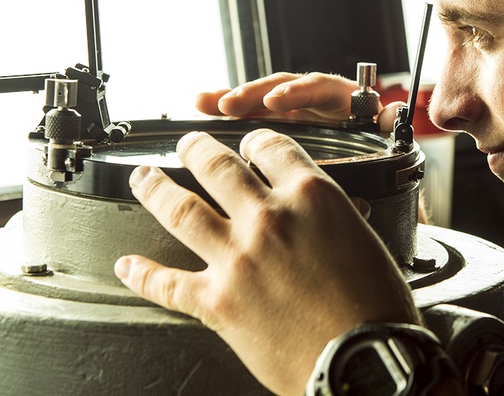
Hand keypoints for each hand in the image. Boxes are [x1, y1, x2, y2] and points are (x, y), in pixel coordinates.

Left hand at [115, 129, 420, 395]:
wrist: (364, 362)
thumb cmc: (376, 310)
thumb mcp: (365, 241)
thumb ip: (334, 220)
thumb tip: (321, 219)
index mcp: (312, 197)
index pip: (271, 148)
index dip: (253, 141)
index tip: (246, 144)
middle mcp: (268, 218)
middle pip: (216, 166)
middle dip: (195, 148)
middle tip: (186, 143)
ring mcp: (236, 258)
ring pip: (180, 209)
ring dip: (155, 189)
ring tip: (142, 179)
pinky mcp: (216, 302)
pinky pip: (167, 283)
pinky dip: (141, 274)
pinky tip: (128, 266)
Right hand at [196, 72, 401, 130]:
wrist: (365, 166)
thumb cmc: (372, 146)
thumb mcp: (381, 134)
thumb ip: (384, 123)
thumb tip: (394, 112)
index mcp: (341, 97)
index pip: (318, 87)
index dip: (296, 93)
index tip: (274, 103)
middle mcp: (313, 97)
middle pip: (281, 88)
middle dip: (254, 94)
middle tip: (230, 105)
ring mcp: (292, 109)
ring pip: (260, 99)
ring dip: (233, 99)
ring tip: (206, 102)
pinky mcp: (275, 122)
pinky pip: (250, 114)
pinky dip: (227, 110)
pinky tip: (201, 107)